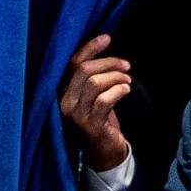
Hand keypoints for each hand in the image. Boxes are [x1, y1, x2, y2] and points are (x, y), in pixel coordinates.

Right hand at [59, 34, 131, 170]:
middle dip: (109, 62)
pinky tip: (126, 90)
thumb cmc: (100, 120)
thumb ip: (93, 78)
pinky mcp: (89, 124)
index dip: (89, 48)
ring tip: (127, 80)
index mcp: (62, 92)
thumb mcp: (93, 96)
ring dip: (116, 77)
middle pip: (84, 70)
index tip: (107, 38)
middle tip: (126, 65)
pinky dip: (119, 90)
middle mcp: (64, 102)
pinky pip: (105, 99)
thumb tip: (107, 52)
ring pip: (95, 82)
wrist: (104, 153)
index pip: (72, 64)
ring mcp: (75, 114)